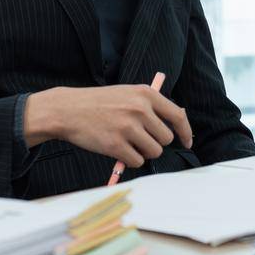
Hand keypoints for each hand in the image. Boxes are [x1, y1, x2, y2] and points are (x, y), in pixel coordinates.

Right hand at [23, 84, 192, 168]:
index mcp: (146, 94)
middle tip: (141, 140)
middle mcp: (140, 110)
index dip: (185, 132)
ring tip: (129, 144)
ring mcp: (128, 127)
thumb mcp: (128, 93)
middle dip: (156, 143)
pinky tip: (120, 151)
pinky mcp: (115, 145)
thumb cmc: (99, 103)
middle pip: (166, 138)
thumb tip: (175, 123)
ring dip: (144, 153)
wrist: (67, 110)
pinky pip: (137, 161)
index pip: (178, 116)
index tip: (187, 142)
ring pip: (153, 151)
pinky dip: (131, 161)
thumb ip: (150, 105)